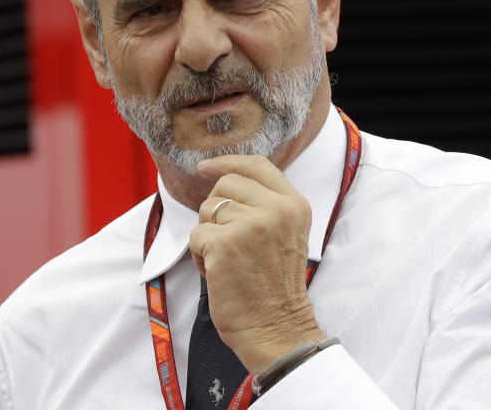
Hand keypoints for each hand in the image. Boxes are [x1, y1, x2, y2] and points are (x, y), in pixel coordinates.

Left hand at [190, 155, 325, 373]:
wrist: (277, 327)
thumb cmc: (275, 286)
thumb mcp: (286, 234)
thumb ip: (266, 205)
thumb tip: (222, 178)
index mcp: (294, 204)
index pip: (257, 164)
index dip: (227, 162)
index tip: (205, 166)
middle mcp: (276, 209)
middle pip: (225, 185)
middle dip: (216, 211)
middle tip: (227, 241)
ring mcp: (250, 225)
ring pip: (207, 210)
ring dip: (208, 236)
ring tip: (227, 260)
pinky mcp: (225, 244)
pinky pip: (196, 236)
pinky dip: (199, 256)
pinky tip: (218, 273)